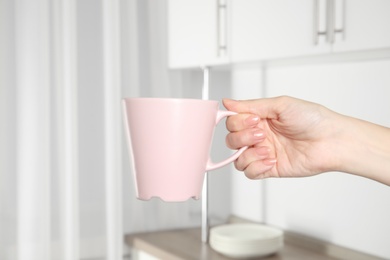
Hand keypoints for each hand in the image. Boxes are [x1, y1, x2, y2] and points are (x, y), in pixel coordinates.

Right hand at [223, 96, 340, 179]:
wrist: (331, 141)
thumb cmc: (313, 119)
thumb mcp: (281, 105)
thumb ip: (251, 105)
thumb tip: (228, 102)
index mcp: (260, 118)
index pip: (233, 121)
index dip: (238, 122)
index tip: (253, 120)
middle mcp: (260, 135)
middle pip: (231, 140)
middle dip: (242, 137)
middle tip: (261, 134)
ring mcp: (264, 152)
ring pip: (237, 158)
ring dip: (249, 153)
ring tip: (268, 149)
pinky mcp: (270, 168)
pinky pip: (249, 172)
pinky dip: (256, 167)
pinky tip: (271, 160)